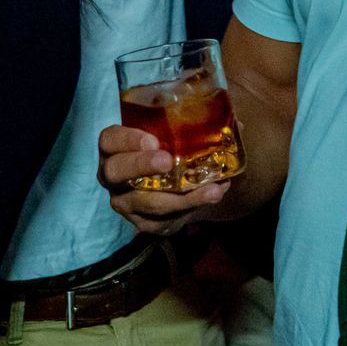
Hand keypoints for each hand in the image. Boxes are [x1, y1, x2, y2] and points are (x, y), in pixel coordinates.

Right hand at [96, 125, 229, 235]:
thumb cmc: (169, 147)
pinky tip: (211, 198)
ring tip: (212, 190)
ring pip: (145, 203)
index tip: (153, 139)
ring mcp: (125, 202)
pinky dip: (190, 211)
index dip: (128, 139)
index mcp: (114, 147)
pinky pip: (162, 222)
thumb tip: (236, 124)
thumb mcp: (173, 131)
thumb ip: (194, 123)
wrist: (172, 183)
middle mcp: (112, 176)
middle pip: (116, 171)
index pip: (110, 139)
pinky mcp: (142, 223)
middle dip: (142, 165)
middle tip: (169, 162)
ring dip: (181, 198)